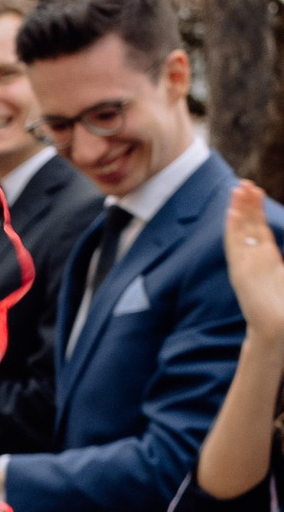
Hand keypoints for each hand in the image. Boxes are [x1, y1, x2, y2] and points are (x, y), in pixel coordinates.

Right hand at [226, 179, 283, 339]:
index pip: (260, 228)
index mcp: (268, 260)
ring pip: (241, 231)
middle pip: (249, 225)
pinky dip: (233, 229)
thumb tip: (276, 250)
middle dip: (247, 204)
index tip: (256, 190)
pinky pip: (235, 245)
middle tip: (244, 182)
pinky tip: (232, 213)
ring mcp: (245, 264)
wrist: (275, 329)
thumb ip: (279, 263)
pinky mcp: (240, 272)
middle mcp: (254, 259)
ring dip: (239, 210)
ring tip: (236, 190)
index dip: (257, 209)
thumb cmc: (282, 308)